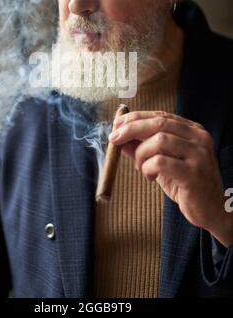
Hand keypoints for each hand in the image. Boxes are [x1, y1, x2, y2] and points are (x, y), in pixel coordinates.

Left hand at [109, 110, 232, 246]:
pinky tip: (150, 176)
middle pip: (158, 123)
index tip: (116, 124)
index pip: (160, 116)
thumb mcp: (163, 162)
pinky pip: (160, 162)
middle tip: (114, 139)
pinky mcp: (194, 173)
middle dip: (131, 129)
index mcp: (192, 130)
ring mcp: (198, 154)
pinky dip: (148, 168)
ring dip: (141, 154)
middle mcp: (198, 137)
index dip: (136, 118)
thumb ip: (143, 148)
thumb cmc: (186, 184)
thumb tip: (119, 137)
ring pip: (158, 141)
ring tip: (141, 167)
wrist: (212, 209)